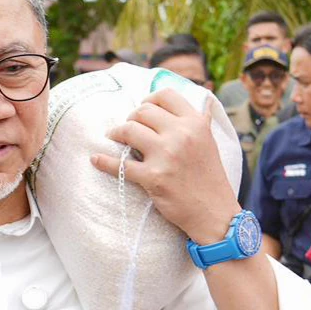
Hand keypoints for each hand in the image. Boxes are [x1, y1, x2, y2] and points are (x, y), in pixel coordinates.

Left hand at [90, 89, 239, 243]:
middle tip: (127, 129)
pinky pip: (119, 165)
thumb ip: (200, 122)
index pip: (165, 96)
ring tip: (113, 138)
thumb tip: (203, 101)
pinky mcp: (152, 177)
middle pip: (142, 112)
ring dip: (116, 133)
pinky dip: (103, 162)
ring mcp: (165, 155)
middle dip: (130, 118)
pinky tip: (96, 159)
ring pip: (128, 130)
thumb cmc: (210, 178)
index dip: (149, 100)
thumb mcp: (210, 142)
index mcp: (196, 123)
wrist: (214, 214)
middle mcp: (181, 134)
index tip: (142, 110)